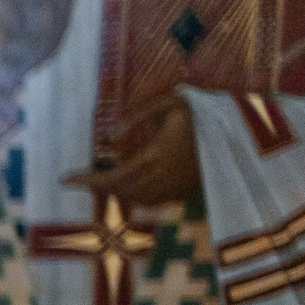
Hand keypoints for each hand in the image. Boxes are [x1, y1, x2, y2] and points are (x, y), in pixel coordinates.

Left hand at [71, 91, 202, 208]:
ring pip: (135, 199)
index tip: (65, 179)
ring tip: (99, 180)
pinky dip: (133, 196)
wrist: (239, 132)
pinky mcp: (185, 192)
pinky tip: (126, 185)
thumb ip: (137, 116)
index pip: (114, 176)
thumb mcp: (170, 103)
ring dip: (114, 192)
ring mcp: (176, 187)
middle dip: (97, 186)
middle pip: (120, 191)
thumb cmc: (202, 112)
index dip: (88, 181)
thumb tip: (108, 137)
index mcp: (158, 154)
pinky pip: (152, 201)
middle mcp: (164, 175)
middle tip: (79, 178)